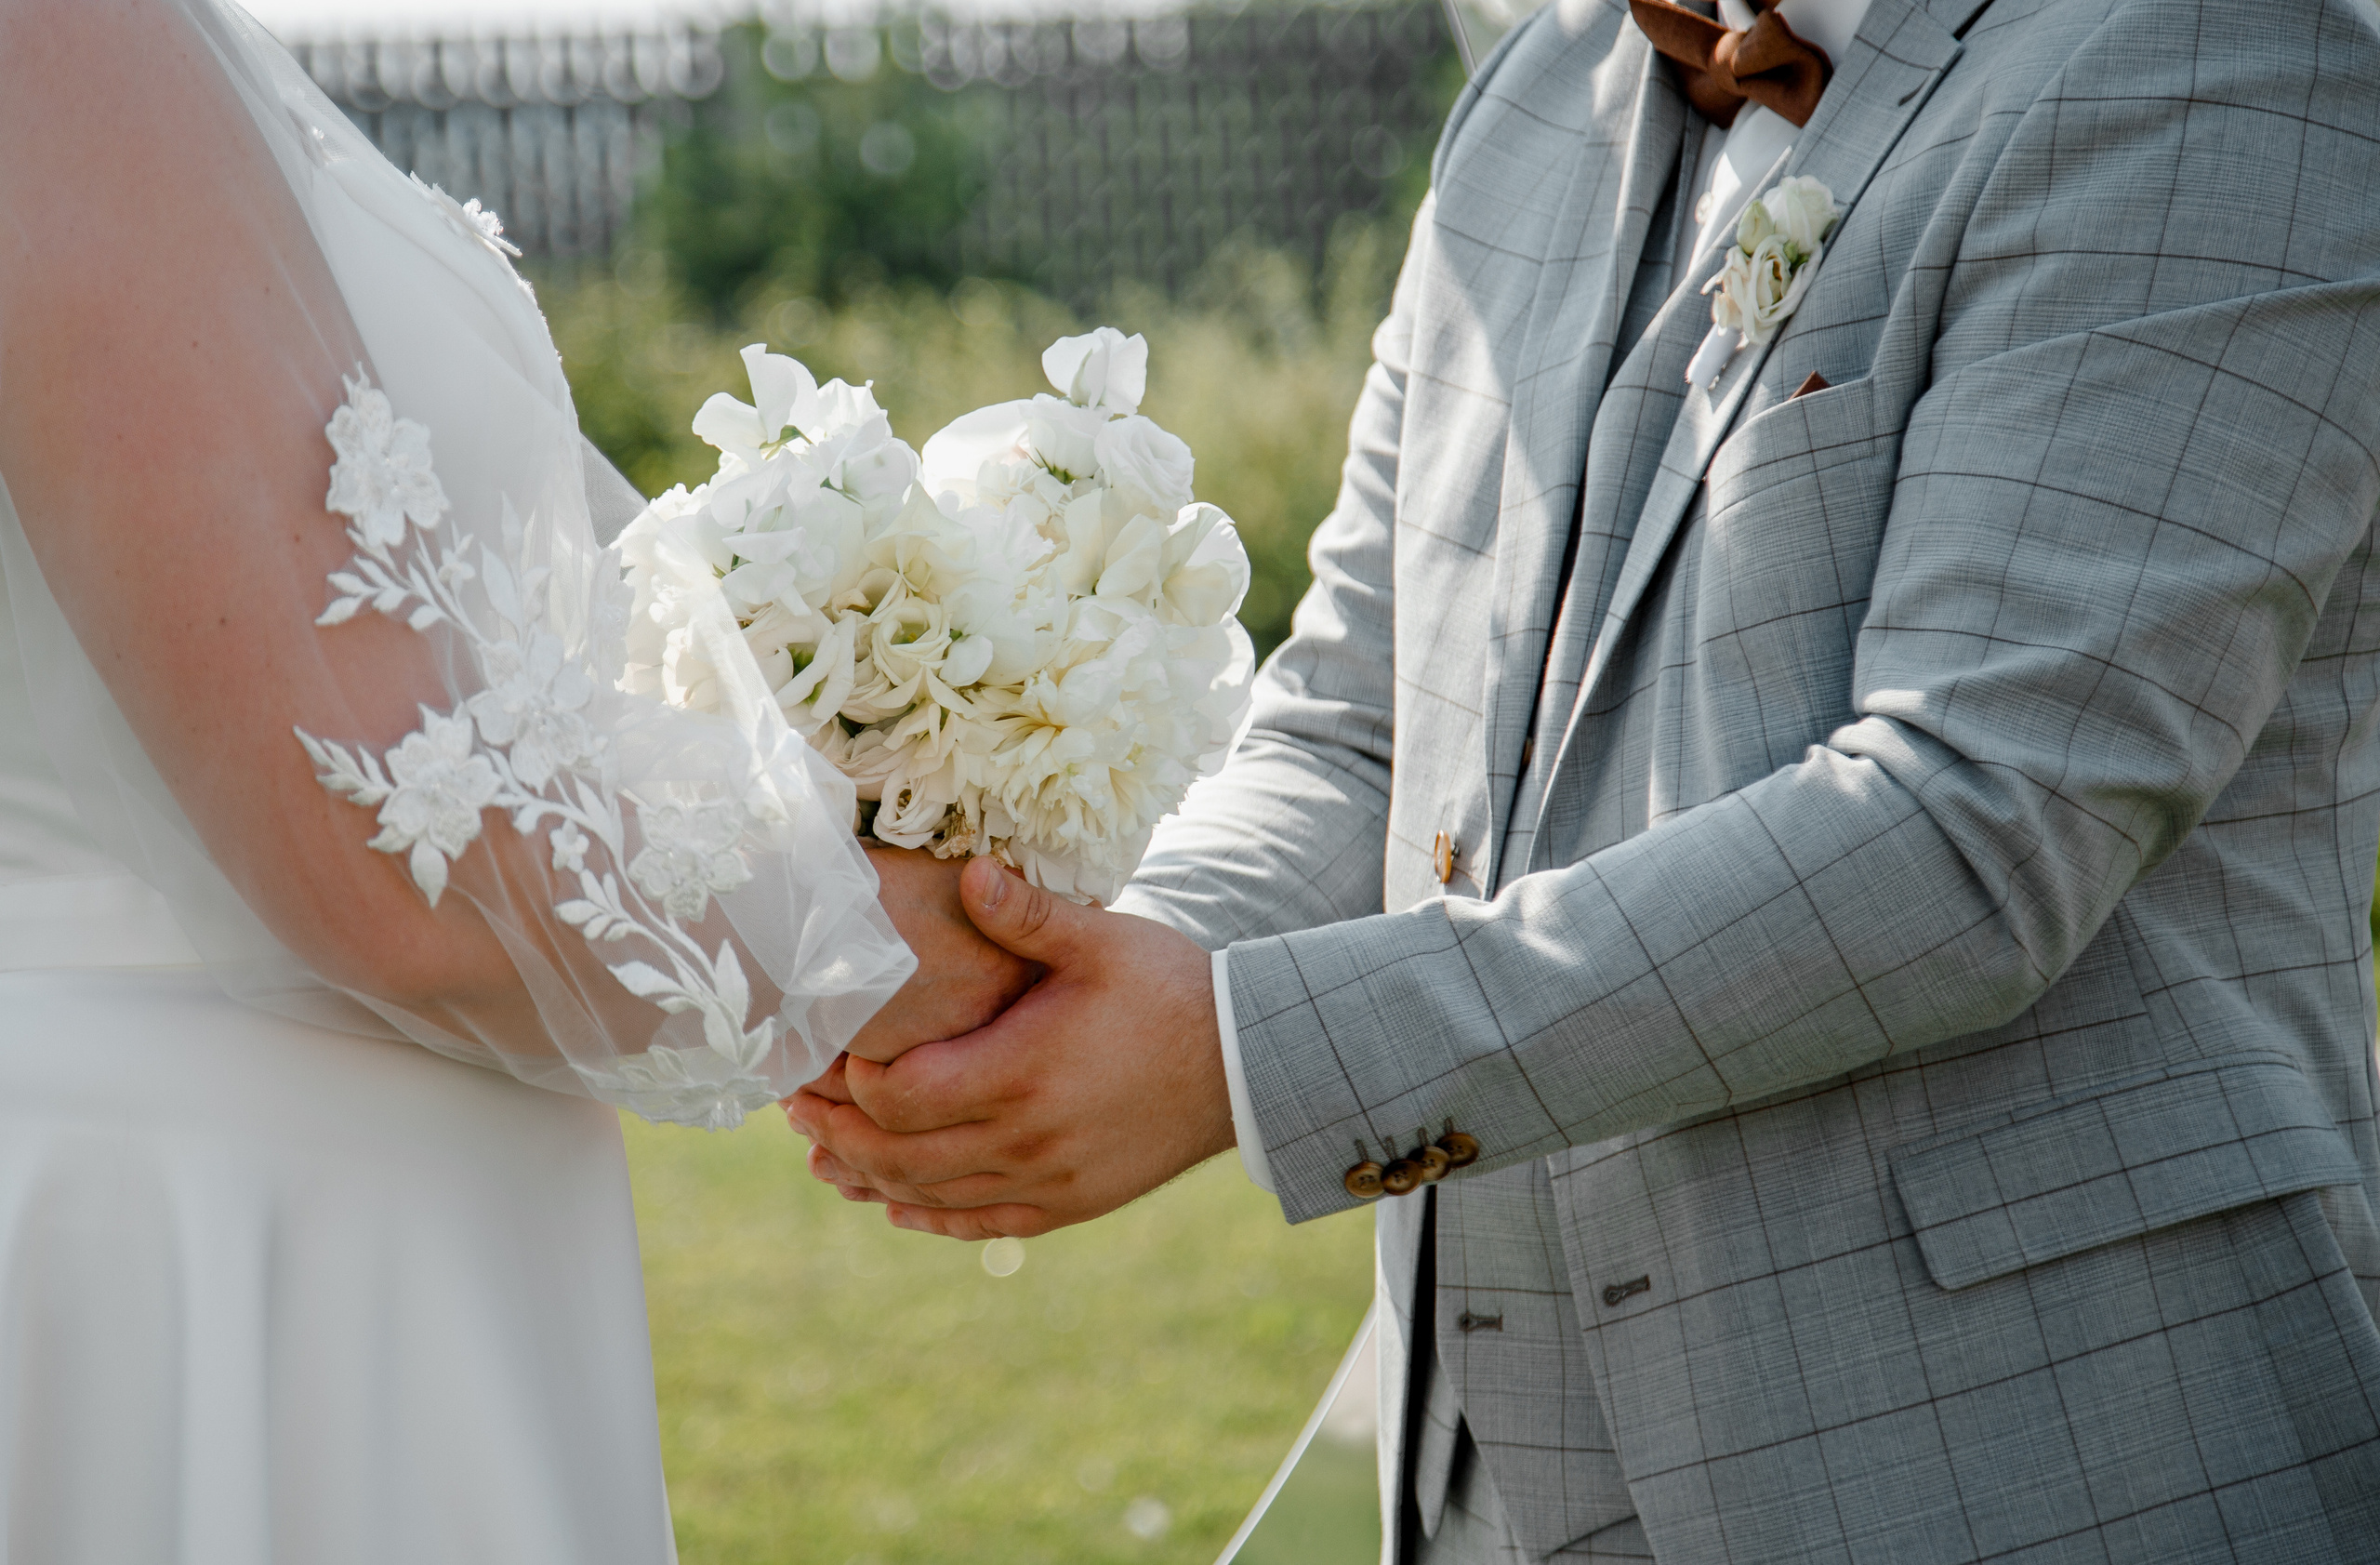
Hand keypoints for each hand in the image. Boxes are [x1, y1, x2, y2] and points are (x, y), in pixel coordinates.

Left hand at [785, 857, 1234, 1237]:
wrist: (1245, 1066)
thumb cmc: (1169, 990)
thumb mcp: (1101, 940)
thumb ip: (1027, 914)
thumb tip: (970, 875)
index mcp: (1019, 1074)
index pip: (899, 1096)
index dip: (852, 1080)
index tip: (826, 1051)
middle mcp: (1024, 1141)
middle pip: (897, 1157)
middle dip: (836, 1132)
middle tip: (794, 1105)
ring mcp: (1046, 1181)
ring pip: (929, 1198)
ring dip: (867, 1179)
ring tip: (821, 1154)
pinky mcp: (1069, 1204)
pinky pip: (979, 1223)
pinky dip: (927, 1218)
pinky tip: (895, 1207)